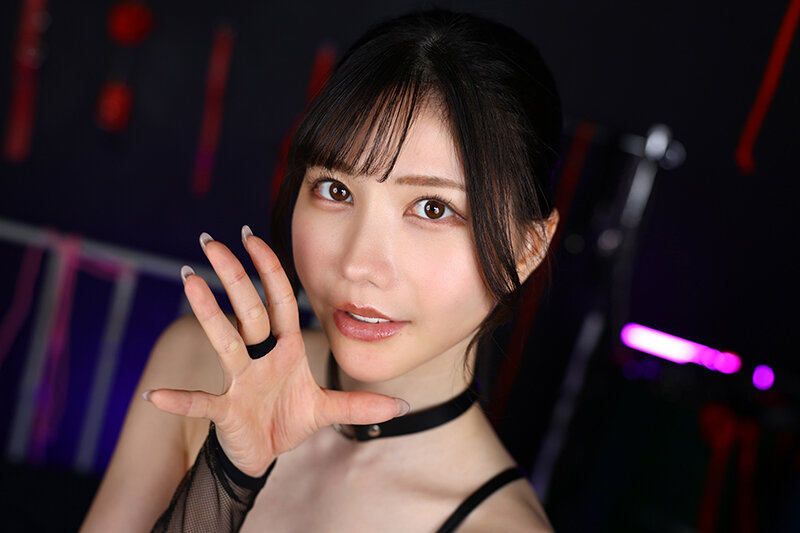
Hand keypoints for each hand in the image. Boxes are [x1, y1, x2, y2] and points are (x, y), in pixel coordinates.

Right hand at [145, 226, 408, 476]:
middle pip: (248, 310)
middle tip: (212, 241)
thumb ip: (359, 405)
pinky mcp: (226, 409)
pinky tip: (155, 396)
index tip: (253, 237)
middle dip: (233, 276)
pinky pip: (202, 402)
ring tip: (188, 279)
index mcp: (284, 350)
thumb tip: (402, 407)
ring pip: (225, 341)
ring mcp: (240, 381)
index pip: (279, 302)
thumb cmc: (288, 419)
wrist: (263, 453)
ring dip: (207, 312)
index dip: (270, 270)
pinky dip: (181, 400)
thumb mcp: (327, 410)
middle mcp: (260, 357)